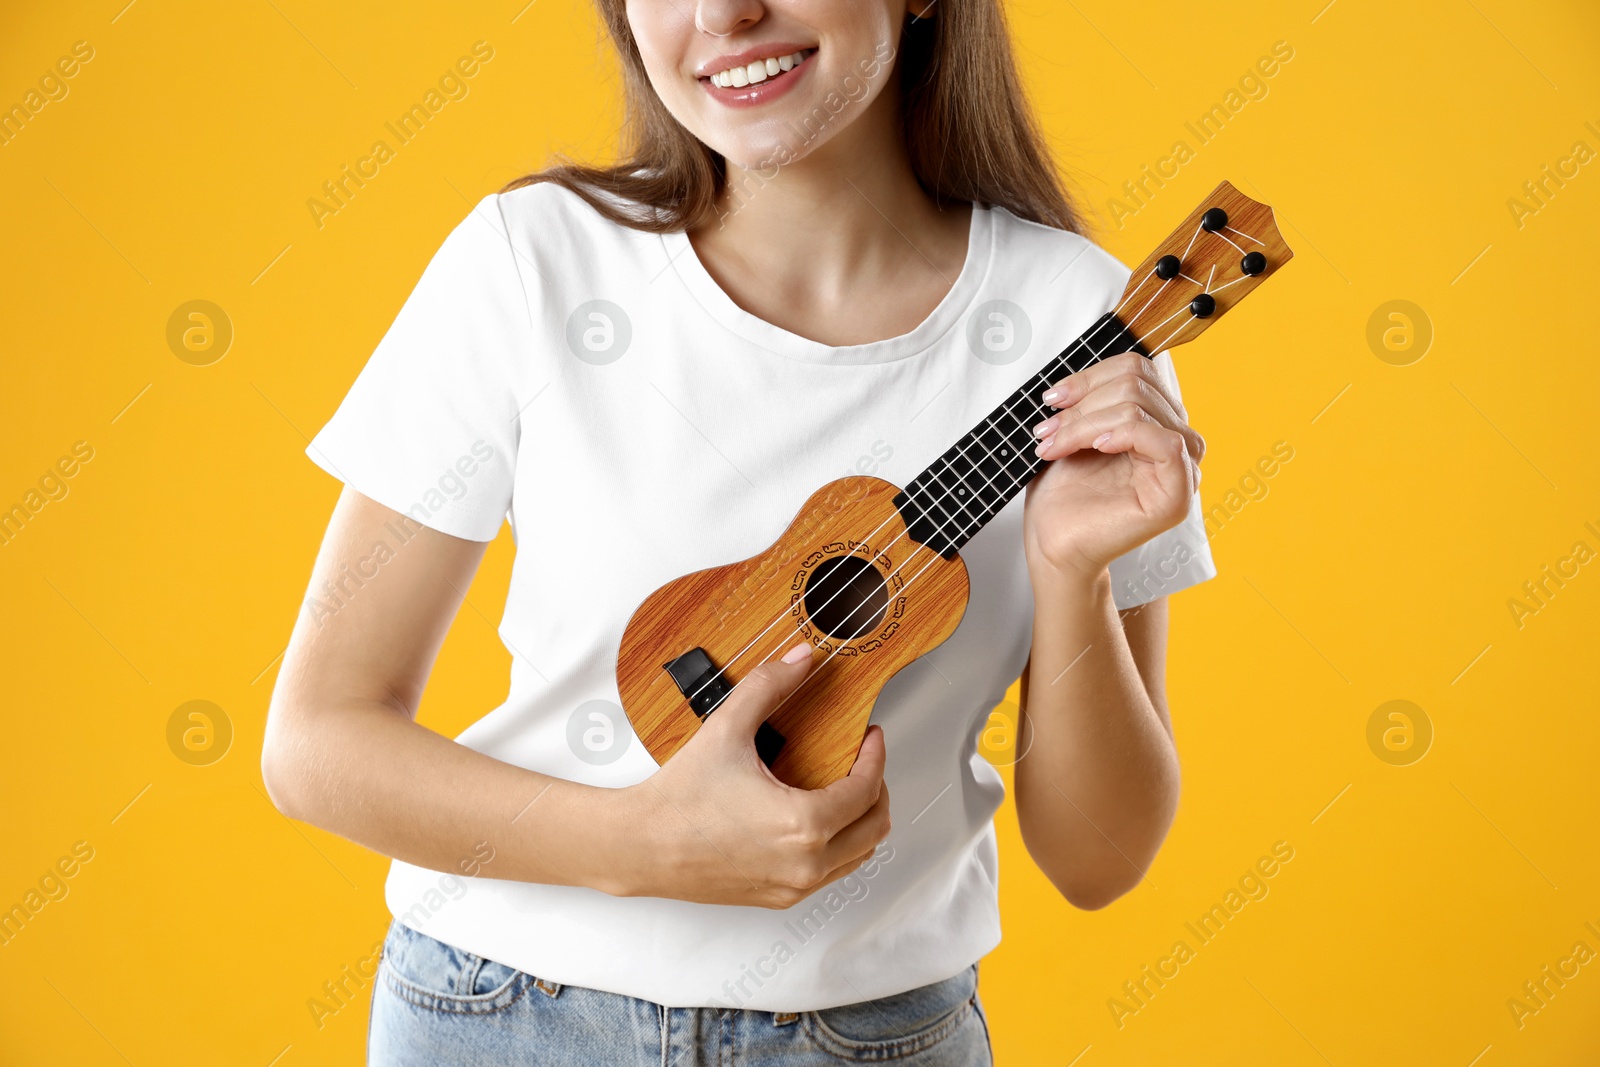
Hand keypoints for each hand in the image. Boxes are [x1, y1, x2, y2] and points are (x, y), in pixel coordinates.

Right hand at [618, 644, 890, 908]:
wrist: (640, 845)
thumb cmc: (678, 797)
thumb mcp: (727, 728)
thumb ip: (768, 686)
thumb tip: (800, 661)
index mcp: (803, 824)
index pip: (865, 790)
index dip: (875, 757)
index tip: (871, 737)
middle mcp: (805, 863)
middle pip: (873, 828)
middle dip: (876, 789)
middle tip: (864, 762)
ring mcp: (793, 886)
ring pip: (857, 857)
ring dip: (861, 821)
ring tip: (845, 789)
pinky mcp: (778, 897)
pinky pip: (830, 874)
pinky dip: (837, 846)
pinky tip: (817, 819)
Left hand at [1022, 352, 1203, 581]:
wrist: (1054, 543)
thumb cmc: (1063, 495)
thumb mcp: (1075, 431)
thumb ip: (1092, 397)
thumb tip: (1083, 372)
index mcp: (1156, 423)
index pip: (1138, 370)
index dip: (1091, 377)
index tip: (1053, 399)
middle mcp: (1176, 441)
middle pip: (1137, 383)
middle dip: (1082, 404)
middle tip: (1047, 431)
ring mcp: (1183, 468)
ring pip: (1139, 408)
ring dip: (1085, 423)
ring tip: (1055, 445)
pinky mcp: (1178, 494)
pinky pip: (1164, 441)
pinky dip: (1122, 434)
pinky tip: (1096, 448)